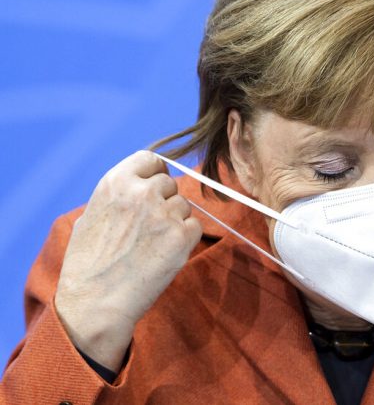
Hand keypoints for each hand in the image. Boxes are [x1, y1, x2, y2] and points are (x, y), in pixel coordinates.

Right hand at [55, 151, 201, 370]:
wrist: (95, 303)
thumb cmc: (89, 264)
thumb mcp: (91, 216)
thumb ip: (119, 195)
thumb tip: (141, 184)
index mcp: (115, 182)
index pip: (151, 160)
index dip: (155, 173)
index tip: (153, 189)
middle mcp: (141, 192)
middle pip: (170, 184)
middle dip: (164, 202)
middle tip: (148, 228)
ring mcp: (164, 213)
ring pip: (184, 206)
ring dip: (174, 222)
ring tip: (150, 246)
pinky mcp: (181, 236)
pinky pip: (194, 227)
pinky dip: (185, 240)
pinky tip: (163, 255)